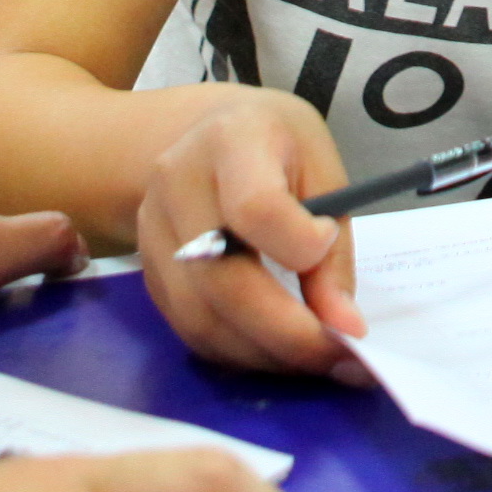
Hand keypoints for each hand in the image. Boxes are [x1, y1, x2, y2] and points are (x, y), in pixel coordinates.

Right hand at [137, 90, 364, 376]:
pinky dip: (239, 351)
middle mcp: (176, 185)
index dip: (301, 246)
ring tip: (316, 356)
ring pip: (202, 318)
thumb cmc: (277, 146)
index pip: (255, 208)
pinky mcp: (148, 274)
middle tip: (341, 355)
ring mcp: (152, 232)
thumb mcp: (321, 167)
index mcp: (231, 141)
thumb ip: (332, 247)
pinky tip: (277, 347)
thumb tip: (342, 325)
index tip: (329, 245)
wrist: (207, 135)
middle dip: (288, 333)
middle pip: (223, 280)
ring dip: (265, 353)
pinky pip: (190, 329)